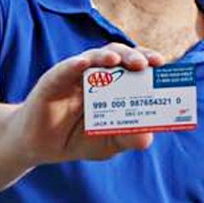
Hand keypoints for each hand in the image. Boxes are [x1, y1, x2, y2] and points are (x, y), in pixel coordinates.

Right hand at [10, 43, 164, 166]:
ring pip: (95, 57)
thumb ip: (128, 139)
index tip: (164, 65)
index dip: (150, 63)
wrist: (39, 146)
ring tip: (120, 60)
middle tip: (149, 63)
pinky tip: (84, 64)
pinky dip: (75, 65)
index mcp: (116, 86)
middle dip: (136, 56)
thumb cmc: (79, 138)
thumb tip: (149, 137)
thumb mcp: (108, 143)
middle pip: (120, 56)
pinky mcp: (53, 81)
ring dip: (110, 56)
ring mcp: (75, 76)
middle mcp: (98, 75)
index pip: (136, 68)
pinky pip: (65, 69)